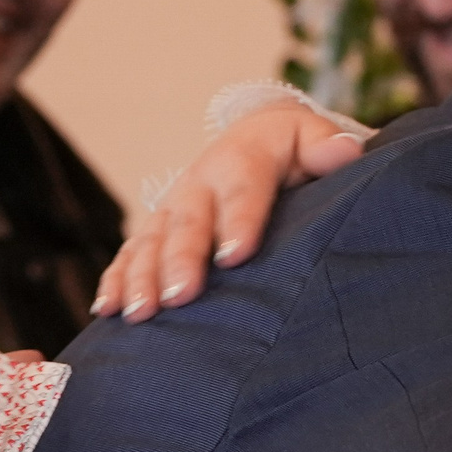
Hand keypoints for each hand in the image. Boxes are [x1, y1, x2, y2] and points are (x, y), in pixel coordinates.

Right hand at [94, 106, 368, 321]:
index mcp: (243, 158)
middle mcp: (200, 182)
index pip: (243, 189)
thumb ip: (327, 147)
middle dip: (181, 259)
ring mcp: (174, 206)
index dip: (238, 221)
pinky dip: (116, 280)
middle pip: (189, 221)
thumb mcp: (313, 139)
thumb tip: (345, 151)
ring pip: (151, 241)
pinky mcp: (156, 228)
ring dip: (142, 277)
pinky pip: (130, 254)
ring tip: (139, 313)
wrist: (255, 139)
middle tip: (180, 295)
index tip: (235, 256)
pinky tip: (106, 310)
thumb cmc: (293, 150)